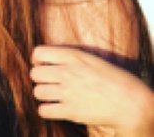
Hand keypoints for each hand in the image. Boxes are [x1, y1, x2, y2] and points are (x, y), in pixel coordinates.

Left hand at [30, 46, 153, 134]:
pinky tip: (53, 108)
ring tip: (51, 95)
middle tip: (47, 82)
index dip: (37, 59)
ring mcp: (68, 92)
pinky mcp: (71, 111)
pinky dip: (45, 110)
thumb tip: (48, 58)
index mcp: (72, 56)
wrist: (129, 102)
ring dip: (42, 94)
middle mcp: (67, 72)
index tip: (42, 64)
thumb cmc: (112, 78)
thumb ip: (68, 56)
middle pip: (34, 73)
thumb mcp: (90, 58)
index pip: (38, 52)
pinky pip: (44, 110)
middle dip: (38, 78)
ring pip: (37, 92)